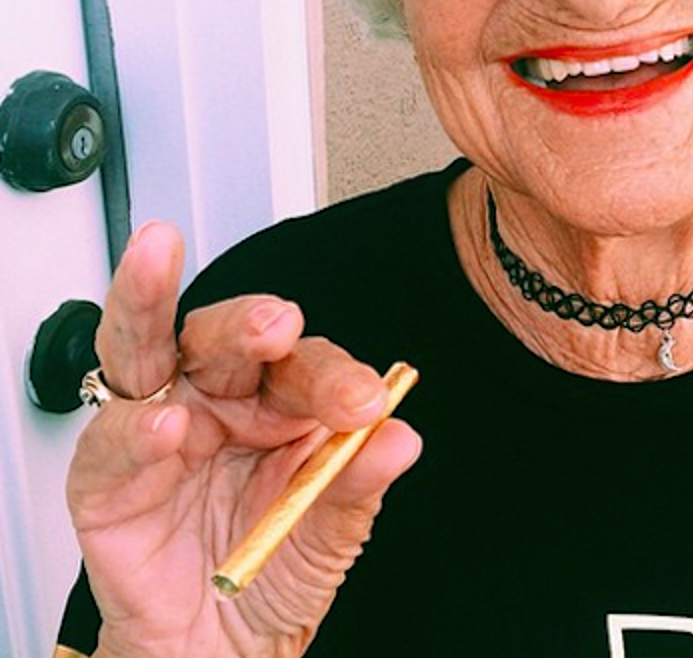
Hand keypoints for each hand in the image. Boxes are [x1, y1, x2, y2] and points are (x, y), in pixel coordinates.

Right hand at [66, 222, 421, 657]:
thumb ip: (359, 483)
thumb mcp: (333, 533)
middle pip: (227, 337)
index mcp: (283, 403)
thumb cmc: (277, 568)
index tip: (365, 405)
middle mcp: (221, 400)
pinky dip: (138, 428)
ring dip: (146, 297)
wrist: (222, 642)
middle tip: (279, 322)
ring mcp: (161, 426)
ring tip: (159, 258)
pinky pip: (115, 438)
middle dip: (251, 321)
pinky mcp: (107, 476)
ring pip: (145, 344)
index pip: (308, 364)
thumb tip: (400, 438)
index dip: (337, 378)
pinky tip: (167, 422)